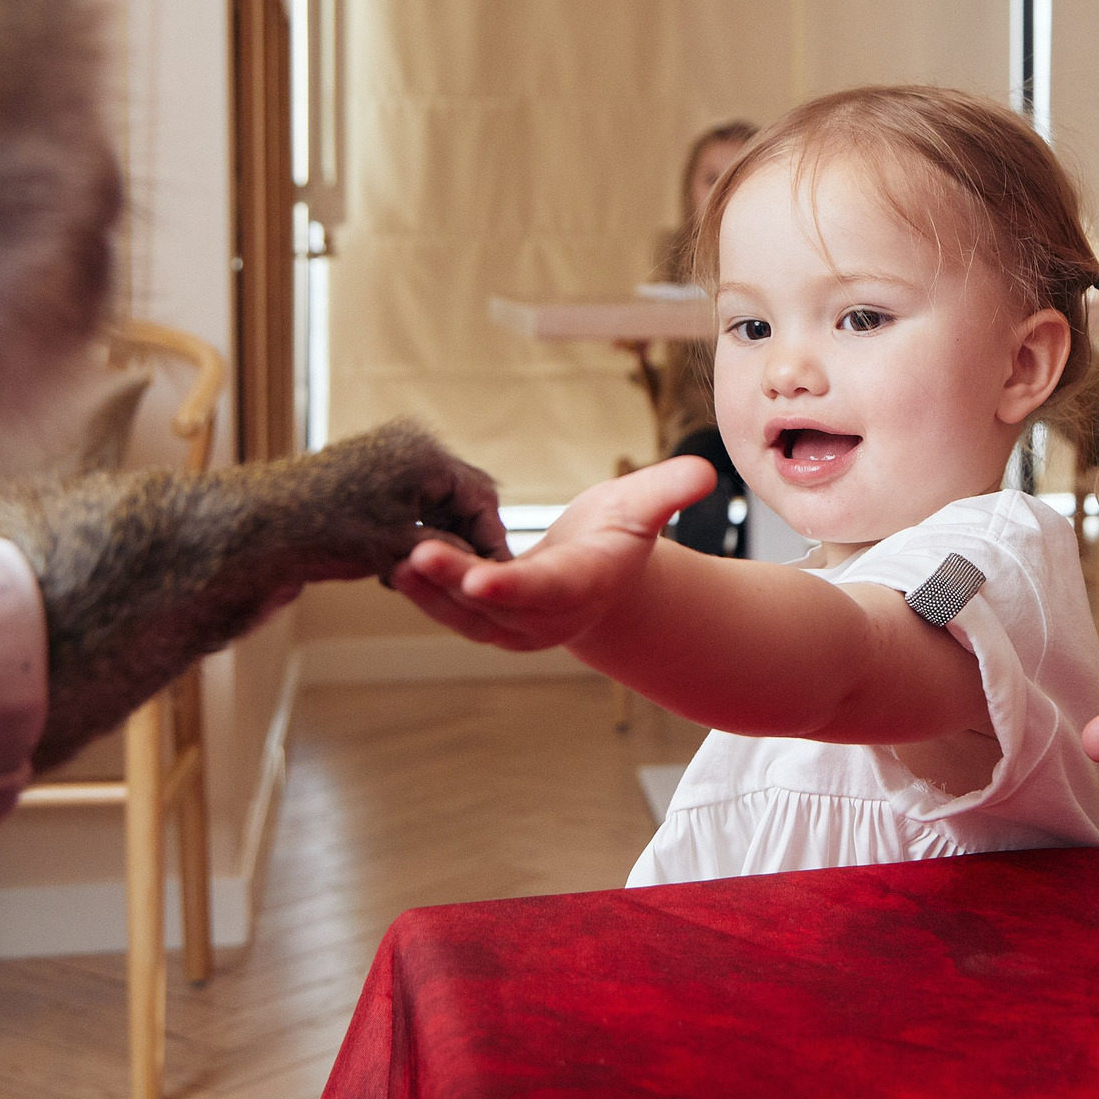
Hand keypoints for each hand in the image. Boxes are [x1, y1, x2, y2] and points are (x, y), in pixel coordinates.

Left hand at [299, 420, 508, 576]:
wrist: (257, 528)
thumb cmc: (328, 533)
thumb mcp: (402, 550)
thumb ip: (451, 553)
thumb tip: (482, 563)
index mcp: (427, 455)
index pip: (482, 497)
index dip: (490, 540)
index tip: (493, 574)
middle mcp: (411, 445)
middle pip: (460, 495)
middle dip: (462, 538)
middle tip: (462, 577)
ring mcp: (387, 453)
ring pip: (433, 501)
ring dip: (435, 538)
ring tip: (422, 576)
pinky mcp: (367, 468)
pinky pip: (408, 500)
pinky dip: (411, 530)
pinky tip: (396, 564)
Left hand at [392, 457, 714, 652]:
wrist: (598, 577)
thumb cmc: (618, 533)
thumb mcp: (643, 506)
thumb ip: (668, 491)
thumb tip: (706, 473)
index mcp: (580, 587)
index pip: (543, 591)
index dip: (510, 587)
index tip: (478, 579)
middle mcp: (543, 616)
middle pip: (492, 605)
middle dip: (451, 583)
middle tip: (414, 554)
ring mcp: (510, 626)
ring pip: (462, 613)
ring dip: (427, 590)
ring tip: (395, 556)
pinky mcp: (483, 621)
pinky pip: (447, 608)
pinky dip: (421, 589)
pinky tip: (393, 560)